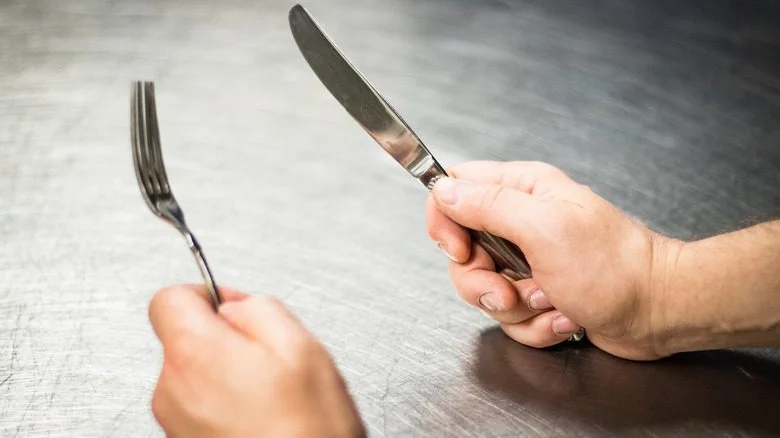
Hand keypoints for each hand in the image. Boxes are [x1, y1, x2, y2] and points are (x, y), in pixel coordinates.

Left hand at [149, 285, 364, 436]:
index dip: (208, 295)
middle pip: (185, 338)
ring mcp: (175, 423)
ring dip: (229, 374)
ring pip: (195, 374)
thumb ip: (258, 307)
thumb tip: (236, 305)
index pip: (170, 298)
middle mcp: (172, 389)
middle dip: (226, 339)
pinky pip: (200, 406)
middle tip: (270, 358)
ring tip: (270, 394)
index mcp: (195, 353)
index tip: (235, 307)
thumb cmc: (306, 430)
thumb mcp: (301, 345)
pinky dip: (227, 404)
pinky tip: (262, 416)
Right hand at [426, 161, 678, 359]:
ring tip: (554, 303)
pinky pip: (511, 316)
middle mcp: (520, 222)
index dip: (445, 222)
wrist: (659, 311)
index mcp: (521, 191)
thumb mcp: (544, 228)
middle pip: (462, 253)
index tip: (461, 253)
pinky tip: (566, 318)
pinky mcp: (538, 293)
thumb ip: (489, 206)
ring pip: (485, 291)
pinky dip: (536, 326)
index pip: (454, 190)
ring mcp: (528, 261)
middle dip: (483, 284)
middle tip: (512, 292)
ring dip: (517, 309)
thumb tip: (444, 189)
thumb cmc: (614, 267)